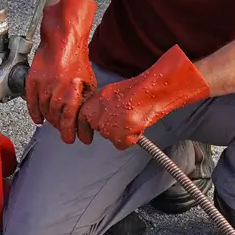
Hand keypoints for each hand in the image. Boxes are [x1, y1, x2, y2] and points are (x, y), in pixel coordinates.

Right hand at [25, 0, 97, 142]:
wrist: (62, 41)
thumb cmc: (77, 59)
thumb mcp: (89, 81)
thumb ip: (85, 100)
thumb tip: (86, 117)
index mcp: (71, 94)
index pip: (68, 121)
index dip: (70, 133)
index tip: (72, 140)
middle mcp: (55, 93)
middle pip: (55, 118)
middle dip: (61, 127)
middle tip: (65, 132)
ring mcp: (42, 87)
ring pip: (43, 112)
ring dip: (49, 120)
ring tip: (55, 122)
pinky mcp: (32, 82)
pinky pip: (30, 103)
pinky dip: (34, 113)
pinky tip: (38, 119)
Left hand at [78, 45, 210, 149]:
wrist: (151, 91)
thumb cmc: (137, 90)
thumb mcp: (112, 93)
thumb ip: (103, 106)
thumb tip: (102, 114)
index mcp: (94, 102)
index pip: (82, 119)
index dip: (85, 129)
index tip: (87, 137)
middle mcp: (98, 116)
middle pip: (101, 130)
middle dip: (111, 128)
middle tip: (124, 119)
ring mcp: (109, 128)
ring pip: (113, 137)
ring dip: (122, 133)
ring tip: (133, 119)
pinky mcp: (120, 138)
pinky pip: (123, 144)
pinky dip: (131, 139)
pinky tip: (137, 126)